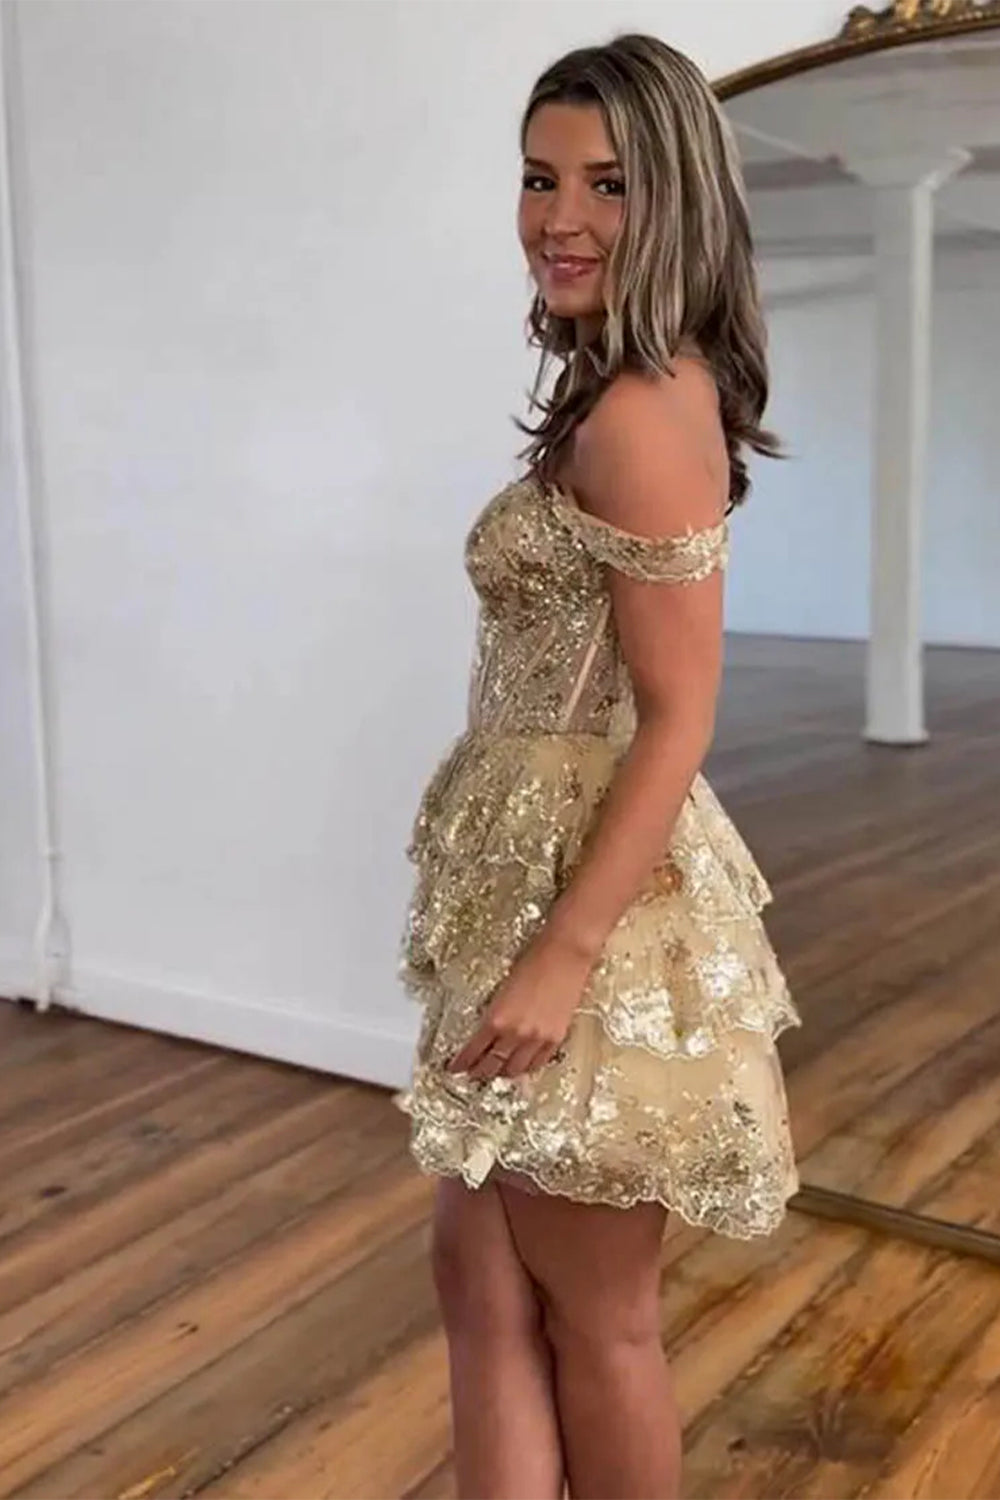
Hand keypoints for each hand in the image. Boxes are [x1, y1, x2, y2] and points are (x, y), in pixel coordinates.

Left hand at [447, 930, 594, 1080]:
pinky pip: (537, 1063)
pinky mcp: (555, 1038)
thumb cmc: (534, 960)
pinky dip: (526, 1068)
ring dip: (502, 1073)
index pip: (472, 1051)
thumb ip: (494, 1013)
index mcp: (496, 1018)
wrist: (564, 954)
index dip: (461, 1063)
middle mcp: (515, 1033)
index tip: (455, 1067)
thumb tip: (486, 1030)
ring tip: (496, 1072)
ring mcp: (537, 1039)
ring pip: (515, 1069)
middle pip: (492, 1065)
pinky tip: (521, 1066)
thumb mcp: (502, 988)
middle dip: (479, 1072)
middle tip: (472, 1073)